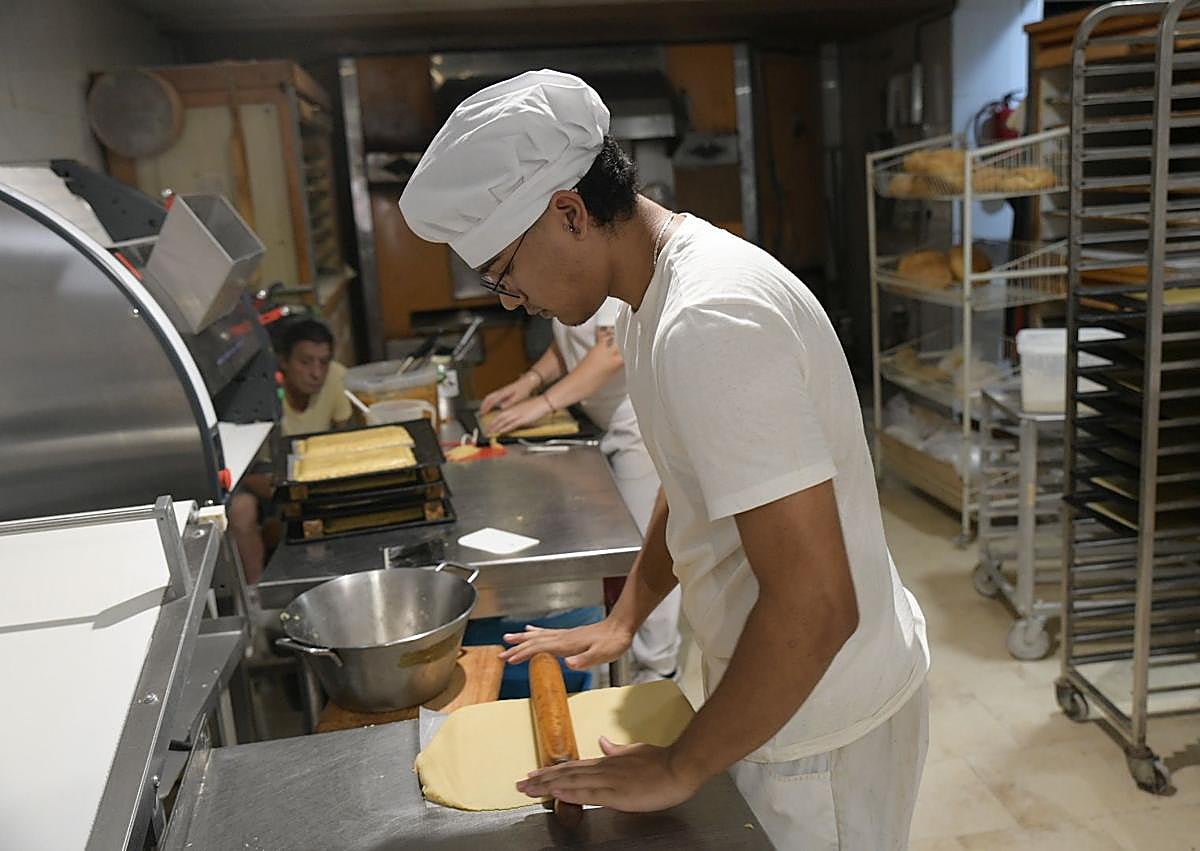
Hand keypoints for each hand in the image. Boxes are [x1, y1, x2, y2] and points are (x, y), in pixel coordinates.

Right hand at [480, 376, 534, 414]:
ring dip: (486, 403)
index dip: (486, 407)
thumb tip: (501, 407)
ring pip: (490, 396)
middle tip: (481, 412)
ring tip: (484, 409)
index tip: (483, 413)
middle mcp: (501, 391)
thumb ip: (510, 403)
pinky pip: (493, 396)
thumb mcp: (518, 397)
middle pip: (488, 397)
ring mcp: (502, 391)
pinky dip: (490, 401)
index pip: (492, 400)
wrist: (527, 382)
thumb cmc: (524, 389)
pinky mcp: (504, 391)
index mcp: (504, 393)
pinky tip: (491, 405)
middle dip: (483, 405)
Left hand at [483, 396, 551, 435]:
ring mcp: (517, 415)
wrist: (543, 402)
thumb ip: (517, 412)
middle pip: (499, 418)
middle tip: (487, 431)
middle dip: (492, 425)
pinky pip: (511, 425)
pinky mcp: (522, 419)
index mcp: (513, 407)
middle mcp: (513, 411)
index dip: (494, 421)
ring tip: (491, 433)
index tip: (490, 425)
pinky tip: (501, 432)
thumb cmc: (535, 404)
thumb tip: (513, 418)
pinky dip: (505, 428)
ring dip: (496, 428)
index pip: (500, 415)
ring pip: (503, 422)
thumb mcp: (523, 407)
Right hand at [500, 619, 632, 668]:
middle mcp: (563, 637)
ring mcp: (566, 635)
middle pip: (534, 641)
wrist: (621, 627)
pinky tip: (531, 630)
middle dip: (516, 647)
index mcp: (567, 644)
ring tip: (508, 638)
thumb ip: (584, 660)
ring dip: (522, 638)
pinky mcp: (570, 634)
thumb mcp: (601, 655)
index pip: (539, 648)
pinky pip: (547, 633)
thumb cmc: (612, 642)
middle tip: (501, 653)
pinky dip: (536, 632)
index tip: (509, 660)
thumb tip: (568, 665)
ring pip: (538, 636)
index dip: (523, 654)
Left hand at [515, 738, 702, 811]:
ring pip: (571, 782)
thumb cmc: (661, 761)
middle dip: (542, 780)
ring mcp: (608, 780)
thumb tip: (602, 741)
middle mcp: (603, 769)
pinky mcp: (616, 793)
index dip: (552, 770)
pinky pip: (588, 792)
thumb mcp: (635, 750)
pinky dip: (570, 792)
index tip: (535, 773)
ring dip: (548, 786)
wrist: (678, 767)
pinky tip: (556, 793)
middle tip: (521, 784)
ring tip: (529, 789)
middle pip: (566, 774)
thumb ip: (617, 749)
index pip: (573, 766)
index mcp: (608, 761)